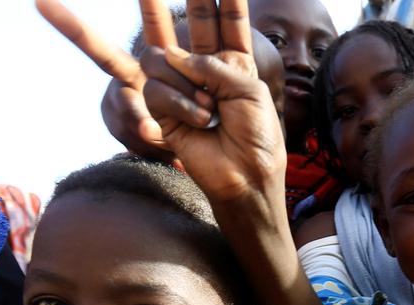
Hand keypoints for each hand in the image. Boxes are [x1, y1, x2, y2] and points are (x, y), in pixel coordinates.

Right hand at [38, 0, 284, 202]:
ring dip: (188, 83)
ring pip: (162, 57)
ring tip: (209, 111)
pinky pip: (158, 88)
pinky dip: (180, 103)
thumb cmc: (256, 135)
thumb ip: (215, 64)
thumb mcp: (248, 90)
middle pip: (195, 22)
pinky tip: (199, 122)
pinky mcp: (163, 109)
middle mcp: (207, 69)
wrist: (246, 174)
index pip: (229, 21)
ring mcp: (183, 86)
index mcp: (235, 62)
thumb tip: (176, 57)